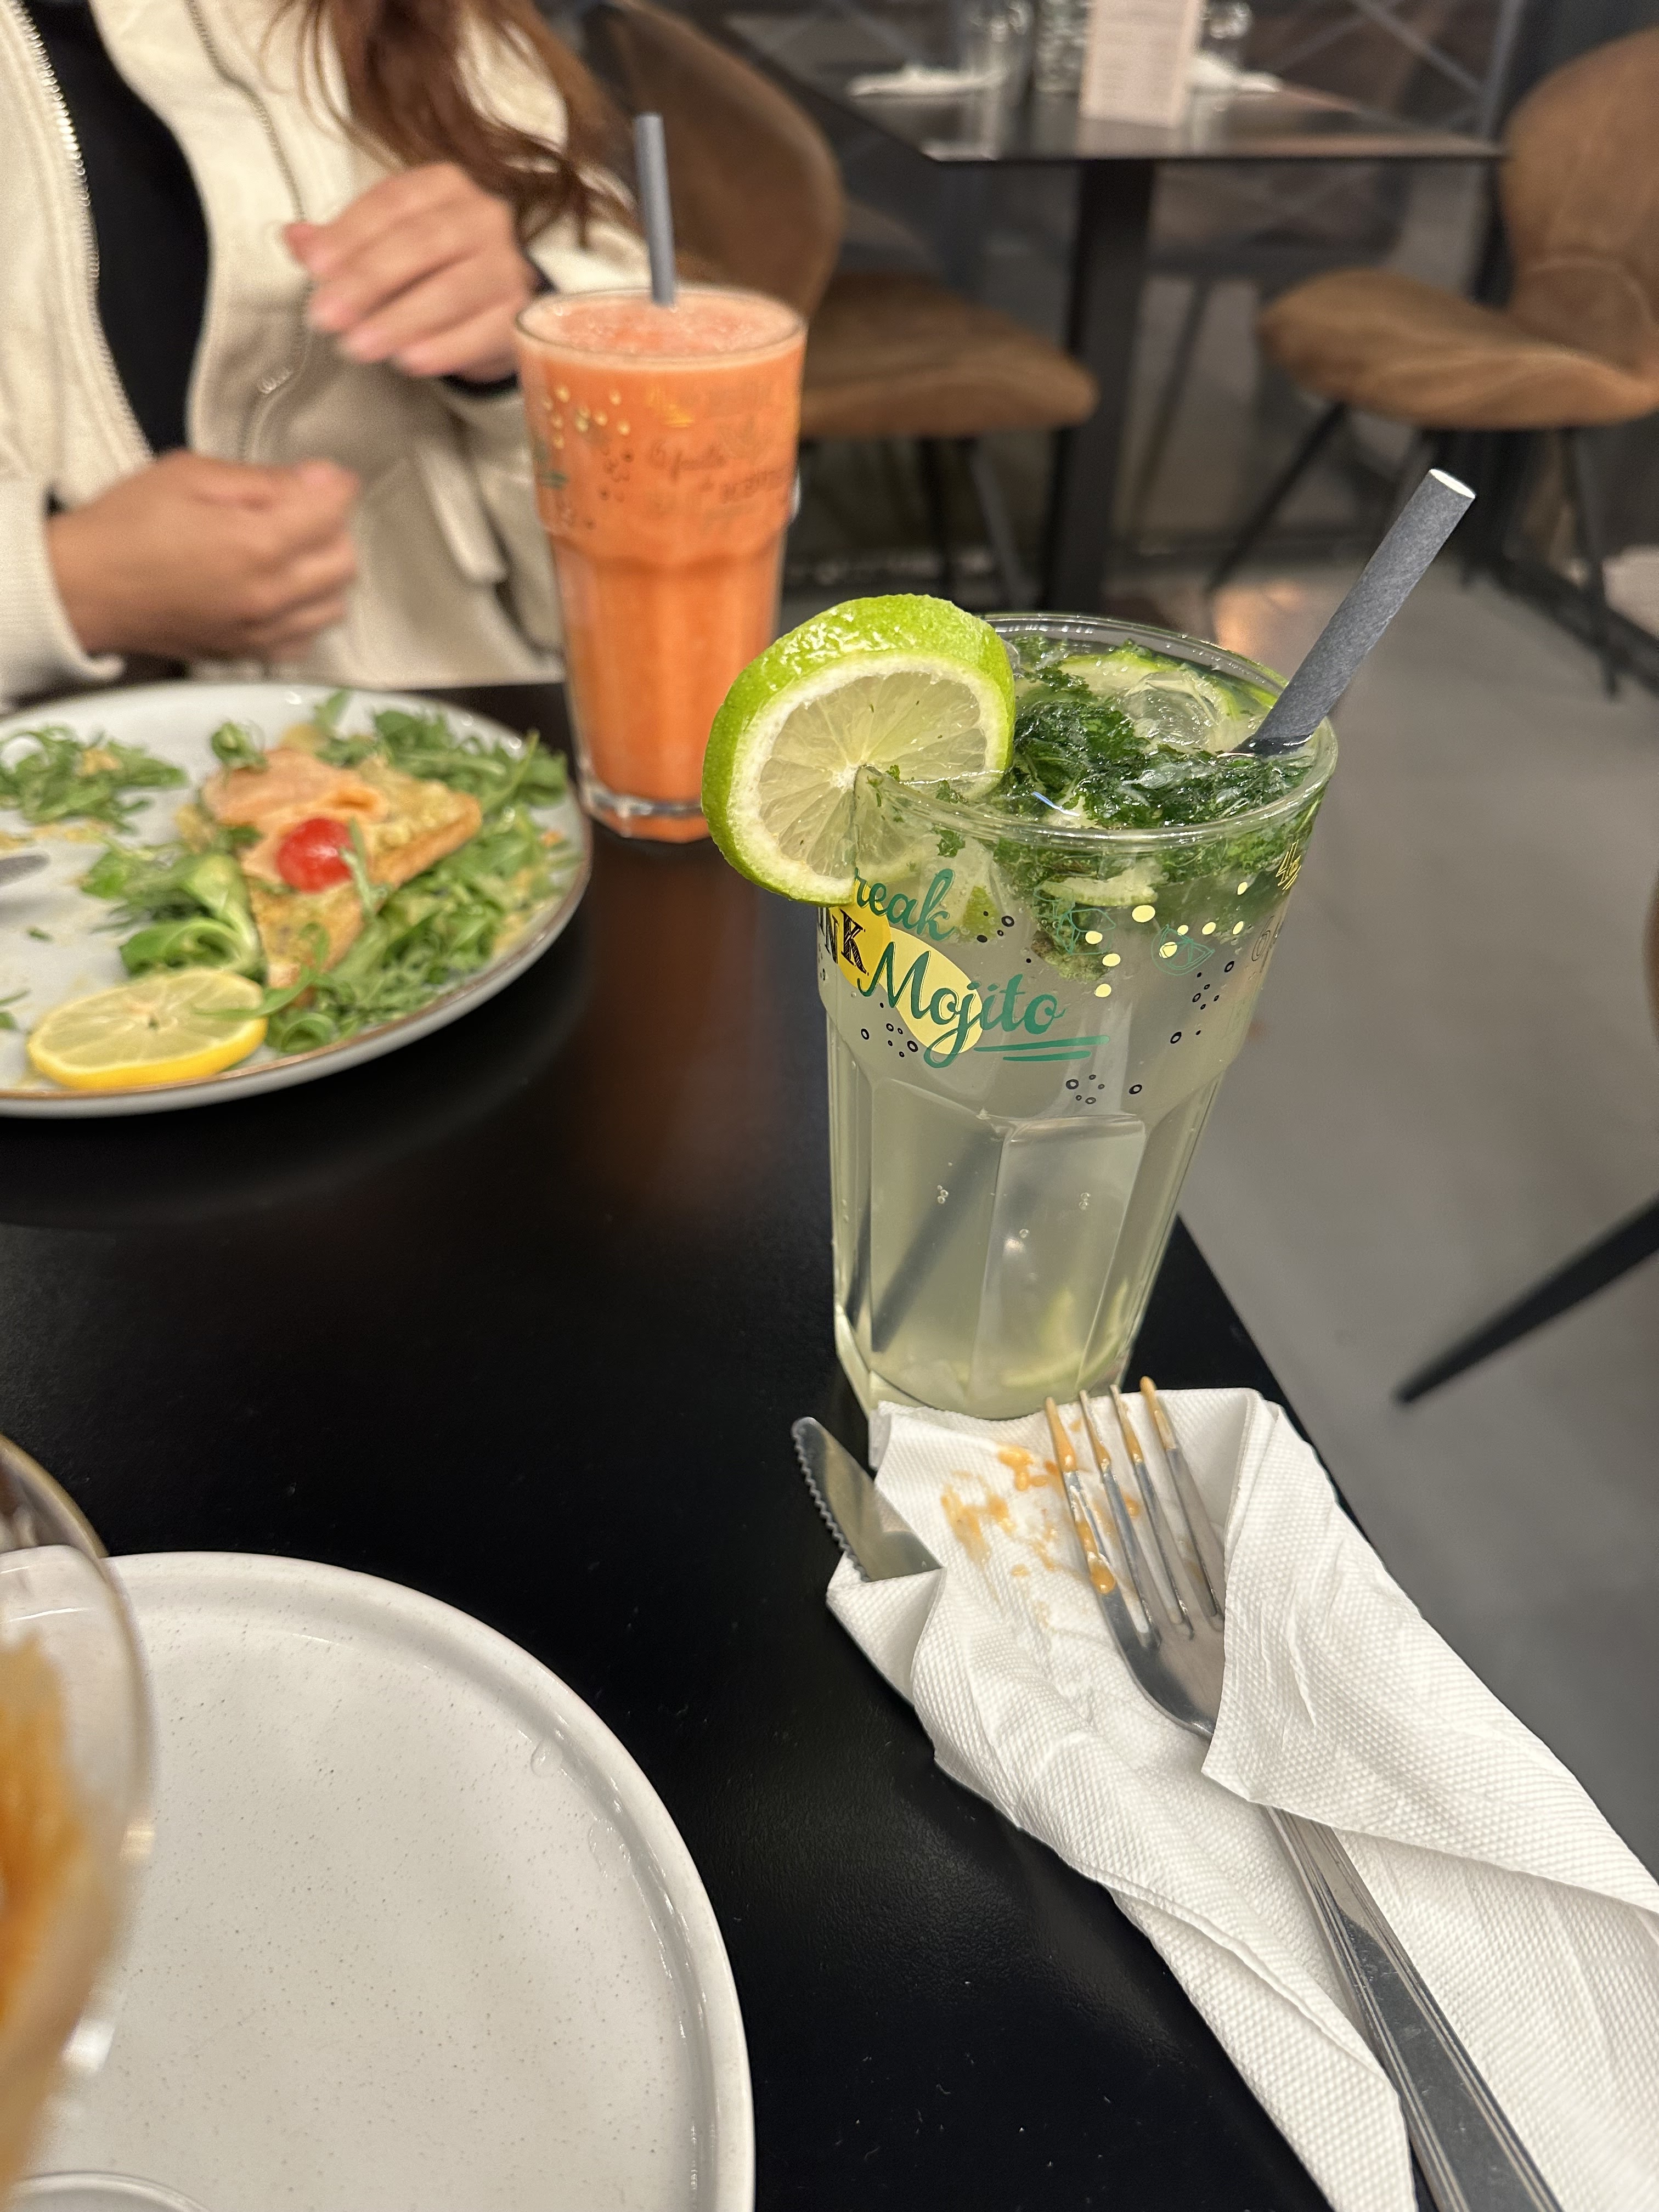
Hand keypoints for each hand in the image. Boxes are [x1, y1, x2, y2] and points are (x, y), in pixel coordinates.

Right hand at [47, 451, 359, 660]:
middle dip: (335, 529)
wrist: (82, 589)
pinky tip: (282, 592)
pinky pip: (306, 639)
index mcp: (257, 544)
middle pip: (345, 563)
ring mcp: (262, 632)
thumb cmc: (128, 522)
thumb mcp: (190, 475)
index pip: (333, 513)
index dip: (337, 487)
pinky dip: (307, 614)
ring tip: (293, 551)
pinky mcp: (249, 654)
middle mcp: (269, 596)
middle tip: (303, 511)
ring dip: (326, 574)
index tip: (327, 477)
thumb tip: (323, 478)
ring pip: (334, 606)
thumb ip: (263, 480)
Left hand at [287, 165, 535, 384]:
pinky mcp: (520, 314)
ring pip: (453, 290)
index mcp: (443, 186)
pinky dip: (444, 347)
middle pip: (422, 243)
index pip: (393, 203)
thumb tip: (294, 239)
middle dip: (368, 280)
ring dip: (400, 320)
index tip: (313, 267)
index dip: (350, 233)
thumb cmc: (430, 268)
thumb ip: (338, 242)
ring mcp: (507, 265)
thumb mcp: (381, 244)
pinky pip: (483, 331)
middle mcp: (483, 216)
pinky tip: (408, 362)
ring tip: (358, 347)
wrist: (494, 306)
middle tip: (326, 316)